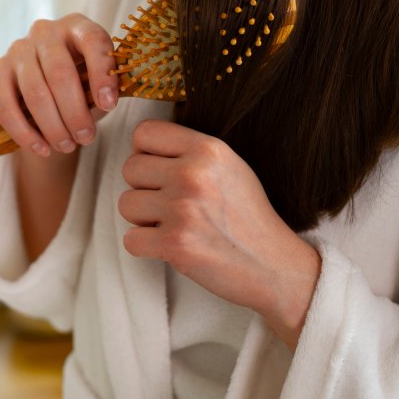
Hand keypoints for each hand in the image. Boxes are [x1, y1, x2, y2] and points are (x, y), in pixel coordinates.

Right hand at [0, 13, 119, 156]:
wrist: (47, 85)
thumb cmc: (82, 81)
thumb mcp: (99, 80)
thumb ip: (105, 87)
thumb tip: (105, 101)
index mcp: (77, 26)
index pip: (93, 41)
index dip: (102, 74)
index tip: (110, 105)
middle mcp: (45, 31)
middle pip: (60, 73)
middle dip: (75, 112)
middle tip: (87, 138)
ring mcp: (18, 50)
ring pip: (34, 93)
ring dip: (52, 126)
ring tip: (67, 146)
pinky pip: (7, 106)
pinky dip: (25, 133)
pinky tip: (41, 148)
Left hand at [119, 120, 321, 348]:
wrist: (273, 265)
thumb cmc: (248, 216)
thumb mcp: (229, 166)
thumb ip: (190, 152)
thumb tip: (141, 148)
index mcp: (207, 149)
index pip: (144, 133)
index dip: (146, 153)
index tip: (161, 171)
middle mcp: (193, 174)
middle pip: (130, 168)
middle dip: (144, 188)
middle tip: (169, 204)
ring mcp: (182, 209)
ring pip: (126, 204)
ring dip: (142, 218)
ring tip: (172, 224)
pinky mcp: (175, 244)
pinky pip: (130, 240)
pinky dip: (145, 247)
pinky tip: (170, 245)